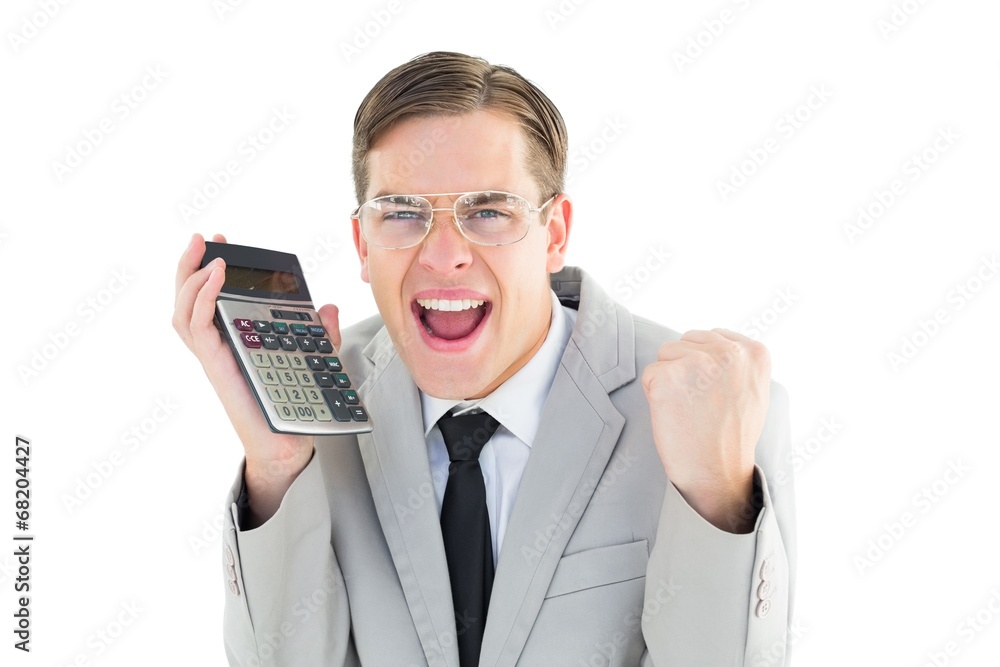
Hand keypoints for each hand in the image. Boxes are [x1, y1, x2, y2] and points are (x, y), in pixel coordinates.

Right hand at [172, 233, 342, 526]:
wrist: (291, 443)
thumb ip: (320, 333)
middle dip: (191, 265)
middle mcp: (219, 347)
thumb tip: (329, 308)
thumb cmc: (296, 405)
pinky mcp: (217, 366)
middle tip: (204, 238)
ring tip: (207, 253)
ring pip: (183, 313)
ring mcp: (215, 357)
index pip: (211, 302)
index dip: (209, 273)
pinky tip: (216, 278)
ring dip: (189, 278)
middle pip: (188, 302)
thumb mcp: (315, 359)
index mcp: (235, 342)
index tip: (223, 247)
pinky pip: (198, 329)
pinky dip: (202, 299)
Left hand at [641, 328, 770, 532]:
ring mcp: (697, 362)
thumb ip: (736, 361)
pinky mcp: (668, 377)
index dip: (705, 366)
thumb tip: (712, 342)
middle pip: (685, 343)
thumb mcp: (752, 389)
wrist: (718, 473)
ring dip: (670, 380)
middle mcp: (728, 351)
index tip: (714, 393)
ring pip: (665, 355)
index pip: (710, 337)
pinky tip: (675, 414)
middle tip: (700, 404)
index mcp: (754, 352)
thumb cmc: (731, 436)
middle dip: (685, 369)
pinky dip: (655, 395)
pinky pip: (650, 374)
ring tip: (689, 408)